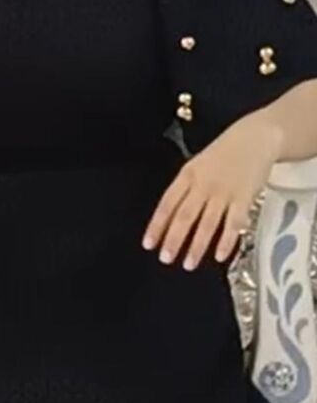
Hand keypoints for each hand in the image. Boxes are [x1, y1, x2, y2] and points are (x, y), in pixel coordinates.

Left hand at [142, 113, 282, 270]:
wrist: (255, 137)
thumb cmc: (224, 152)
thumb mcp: (198, 164)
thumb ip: (186, 187)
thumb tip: (170, 216)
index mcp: (188, 174)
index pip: (168, 202)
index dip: (157, 224)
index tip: (148, 244)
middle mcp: (203, 184)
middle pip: (185, 215)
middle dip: (174, 239)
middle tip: (165, 258)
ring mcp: (224, 192)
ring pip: (207, 223)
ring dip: (197, 246)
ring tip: (188, 264)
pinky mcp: (244, 198)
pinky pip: (234, 223)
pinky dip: (226, 241)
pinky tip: (219, 256)